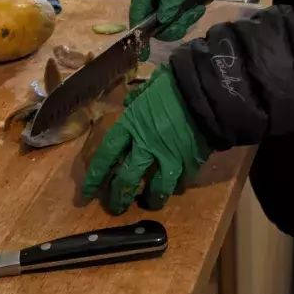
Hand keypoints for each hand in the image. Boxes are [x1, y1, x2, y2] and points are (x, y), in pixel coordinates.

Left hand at [82, 67, 209, 213]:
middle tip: (115, 208)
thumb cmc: (176, 85)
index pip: (107, 155)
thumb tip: (132, 101)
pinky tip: (174, 189)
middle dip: (119, 197)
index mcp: (132, 125)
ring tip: (148, 204)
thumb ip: (139, 98)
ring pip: (155, 189)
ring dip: (150, 200)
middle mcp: (145, 146)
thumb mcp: (151, 87)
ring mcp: (168, 158)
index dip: (96, 176)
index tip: (87, 192)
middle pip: (126, 179)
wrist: (206, 94)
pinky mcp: (189, 164)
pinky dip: (176, 187)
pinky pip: (180, 183)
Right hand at [130, 0, 210, 52]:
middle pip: (154, 25)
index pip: (138, 12)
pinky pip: (178, 21)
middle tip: (190, 14)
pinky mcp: (172, 8)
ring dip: (183, 21)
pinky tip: (196, 7)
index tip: (143, 52)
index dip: (139, 33)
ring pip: (168, 26)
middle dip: (173, 25)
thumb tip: (163, 19)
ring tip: (195, 8)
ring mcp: (161, 3)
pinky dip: (188, 18)